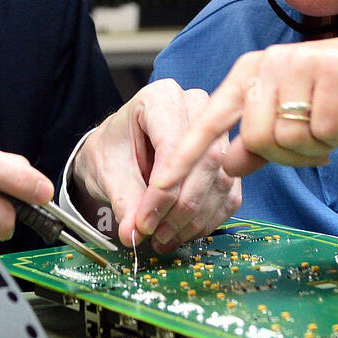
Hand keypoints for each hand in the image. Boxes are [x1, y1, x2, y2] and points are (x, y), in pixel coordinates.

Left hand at [72, 79, 241, 254]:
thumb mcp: (108, 171)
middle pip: (206, 161)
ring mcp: (218, 133)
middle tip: (154, 234)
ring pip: (221, 181)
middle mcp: (198, 107)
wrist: (120, 153)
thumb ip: (124, 200)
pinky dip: (207, 220)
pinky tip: (182, 233)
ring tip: (163, 239)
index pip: (175, 143)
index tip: (145, 220)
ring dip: (194, 219)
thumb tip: (134, 233)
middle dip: (180, 206)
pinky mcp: (228, 160)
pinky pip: (229, 194)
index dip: (164, 187)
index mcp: (162, 98)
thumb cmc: (113, 150)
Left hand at [152, 34, 337, 185]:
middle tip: (318, 139)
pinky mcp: (331, 69)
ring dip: (318, 146)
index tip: (154, 199)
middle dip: (291, 154)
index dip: (179, 164)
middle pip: (256, 141)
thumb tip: (227, 165)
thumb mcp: (292, 123)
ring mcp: (297, 62)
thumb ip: (257, 145)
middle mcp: (266, 64)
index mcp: (247, 76)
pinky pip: (323, 131)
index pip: (206, 126)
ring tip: (336, 123)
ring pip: (288, 139)